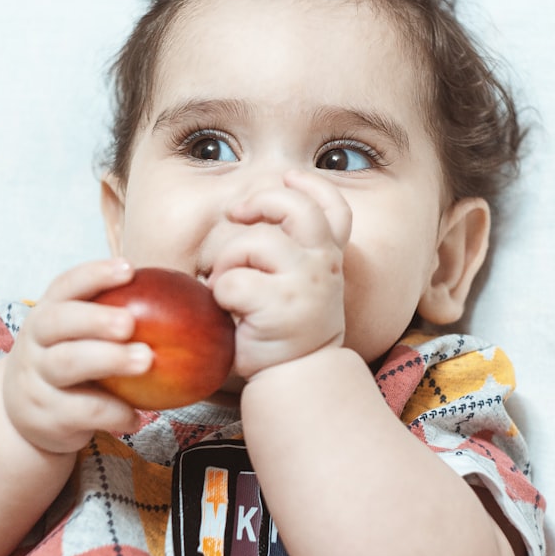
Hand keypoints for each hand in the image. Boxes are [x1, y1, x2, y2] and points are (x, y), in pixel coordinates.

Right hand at [1, 259, 152, 452]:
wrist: (25, 417)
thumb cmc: (70, 365)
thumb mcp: (78, 339)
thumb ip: (113, 320)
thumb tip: (184, 299)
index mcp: (47, 315)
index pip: (65, 286)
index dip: (95, 275)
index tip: (129, 269)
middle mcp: (35, 343)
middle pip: (58, 322)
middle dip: (95, 318)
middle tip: (130, 323)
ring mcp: (36, 379)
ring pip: (66, 364)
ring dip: (108, 359)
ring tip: (145, 360)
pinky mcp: (45, 416)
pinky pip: (81, 411)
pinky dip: (113, 412)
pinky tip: (136, 416)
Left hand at [210, 170, 352, 379]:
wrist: (296, 378)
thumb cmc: (286, 328)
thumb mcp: (300, 285)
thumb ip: (291, 251)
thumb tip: (249, 206)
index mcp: (328, 258)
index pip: (335, 209)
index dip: (312, 186)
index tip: (289, 176)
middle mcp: (323, 265)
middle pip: (294, 208)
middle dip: (260, 201)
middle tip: (238, 213)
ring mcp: (304, 284)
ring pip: (251, 243)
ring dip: (227, 263)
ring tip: (228, 290)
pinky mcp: (279, 306)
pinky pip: (231, 283)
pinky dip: (220, 296)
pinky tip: (229, 314)